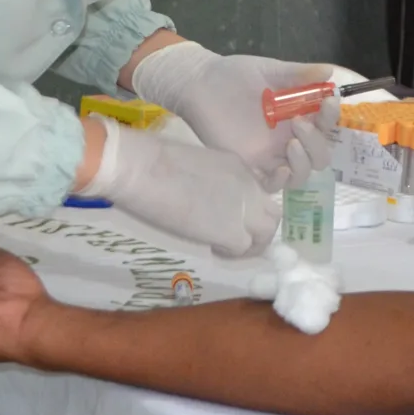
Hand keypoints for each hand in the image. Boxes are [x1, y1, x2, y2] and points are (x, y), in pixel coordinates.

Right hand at [76, 124, 279, 255]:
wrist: (142, 168)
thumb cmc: (154, 160)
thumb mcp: (196, 164)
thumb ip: (210, 182)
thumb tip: (205, 200)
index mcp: (238, 165)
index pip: (259, 192)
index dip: (249, 208)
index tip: (231, 216)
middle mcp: (249, 185)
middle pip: (270, 214)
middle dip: (258, 229)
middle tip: (236, 238)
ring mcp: (244, 208)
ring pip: (265, 234)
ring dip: (250, 245)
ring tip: (226, 249)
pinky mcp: (231, 231)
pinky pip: (243, 249)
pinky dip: (231, 255)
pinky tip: (213, 251)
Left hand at [124, 41, 338, 186]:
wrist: (200, 84)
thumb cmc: (235, 75)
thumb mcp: (270, 70)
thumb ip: (299, 73)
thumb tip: (330, 71)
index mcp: (299, 113)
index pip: (325, 123)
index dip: (331, 115)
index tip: (328, 100)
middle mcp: (289, 137)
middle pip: (319, 154)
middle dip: (317, 142)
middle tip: (299, 123)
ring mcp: (271, 154)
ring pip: (301, 173)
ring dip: (304, 162)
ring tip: (292, 144)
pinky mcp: (250, 165)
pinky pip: (272, 185)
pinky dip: (282, 181)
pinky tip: (281, 169)